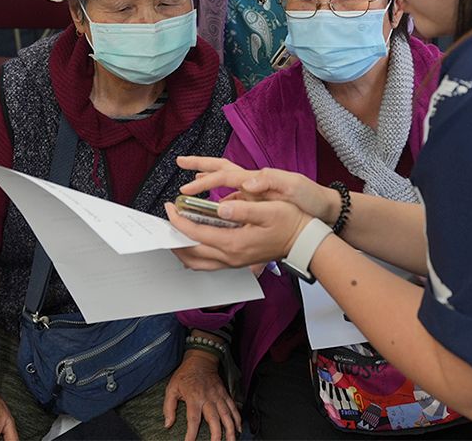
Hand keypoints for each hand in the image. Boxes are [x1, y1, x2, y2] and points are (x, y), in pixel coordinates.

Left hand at [163, 350, 240, 440]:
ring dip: (230, 429)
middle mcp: (208, 398)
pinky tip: (239, 428)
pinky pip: (233, 407)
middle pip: (214, 419)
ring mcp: (219, 396)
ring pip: (227, 415)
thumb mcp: (172, 388)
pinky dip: (237, 418)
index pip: (193, 420)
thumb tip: (168, 424)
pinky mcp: (225, 393)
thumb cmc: (185, 374)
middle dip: (216, 435)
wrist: (201, 359)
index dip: (191, 434)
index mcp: (194, 398)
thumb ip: (168, 407)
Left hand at [166, 197, 311, 270]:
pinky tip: (194, 243)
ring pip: (197, 262)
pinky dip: (195, 255)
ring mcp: (234, 262)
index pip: (196, 233)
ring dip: (183, 249)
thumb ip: (243, 208)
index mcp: (235, 242)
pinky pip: (208, 264)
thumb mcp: (269, 209)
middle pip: (191, 253)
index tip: (170, 207)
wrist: (303, 241)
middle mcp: (231, 256)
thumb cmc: (289, 222)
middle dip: (174, 237)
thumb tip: (220, 208)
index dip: (179, 220)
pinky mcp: (238, 262)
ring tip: (175, 232)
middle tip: (167, 219)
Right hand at [177, 156, 339, 225]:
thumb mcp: (294, 186)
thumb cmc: (310, 198)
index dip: (204, 180)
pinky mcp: (258, 202)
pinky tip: (214, 207)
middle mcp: (254, 182)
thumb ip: (271, 181)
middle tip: (180, 161)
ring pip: (225, 180)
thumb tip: (248, 181)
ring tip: (190, 181)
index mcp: (258, 178)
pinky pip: (233, 197)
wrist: (324, 209)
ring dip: (207, 177)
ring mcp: (255, 191)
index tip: (187, 189)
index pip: (225, 174)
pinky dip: (219, 198)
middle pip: (221, 168)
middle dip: (200, 164)